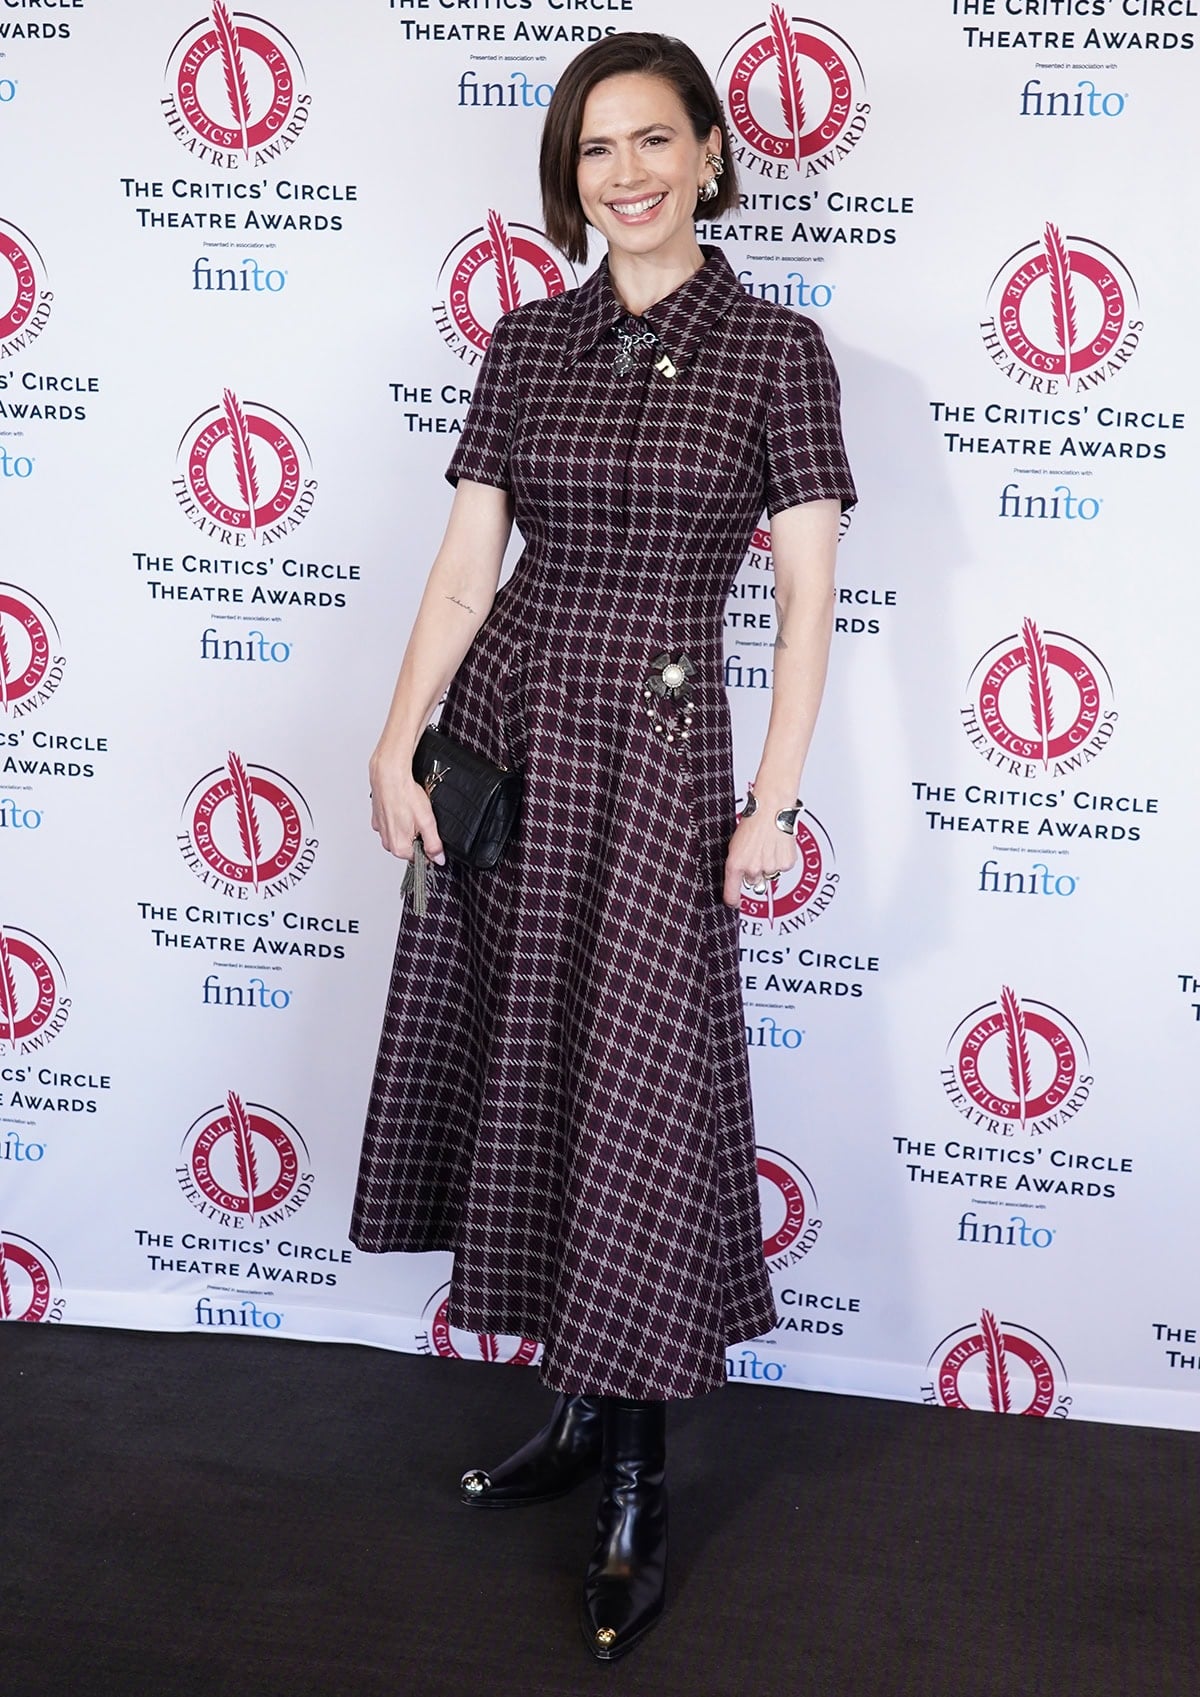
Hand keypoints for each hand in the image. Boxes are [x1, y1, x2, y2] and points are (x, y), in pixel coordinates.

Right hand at [369, 741, 444, 862]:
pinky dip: (397, 816)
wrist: (389, 775)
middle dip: (417, 835)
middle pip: (408, 846)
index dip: (428, 847)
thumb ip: (434, 845)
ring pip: (399, 833)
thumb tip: (438, 859)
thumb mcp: (427, 822)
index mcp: (399, 847)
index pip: (419, 857)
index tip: (431, 834)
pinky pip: (391, 822)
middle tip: (421, 818)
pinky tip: (403, 805)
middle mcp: (386, 841)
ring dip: (407, 825)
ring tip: (411, 809)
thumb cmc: (406, 796)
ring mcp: (380, 829)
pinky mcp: (377, 818)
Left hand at [722, 811, 797, 908]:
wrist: (772, 809)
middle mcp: (752, 869)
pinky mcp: (785, 864)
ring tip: (768, 844)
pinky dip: (781, 859)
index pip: (732, 894)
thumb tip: (742, 877)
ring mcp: (770, 868)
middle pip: (754, 881)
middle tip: (757, 852)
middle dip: (755, 870)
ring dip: (769, 863)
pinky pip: (782, 868)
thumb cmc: (752, 822)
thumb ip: (738, 863)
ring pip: (769, 874)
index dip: (733, 901)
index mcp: (735, 865)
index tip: (734, 903)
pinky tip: (778, 845)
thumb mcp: (736, 843)